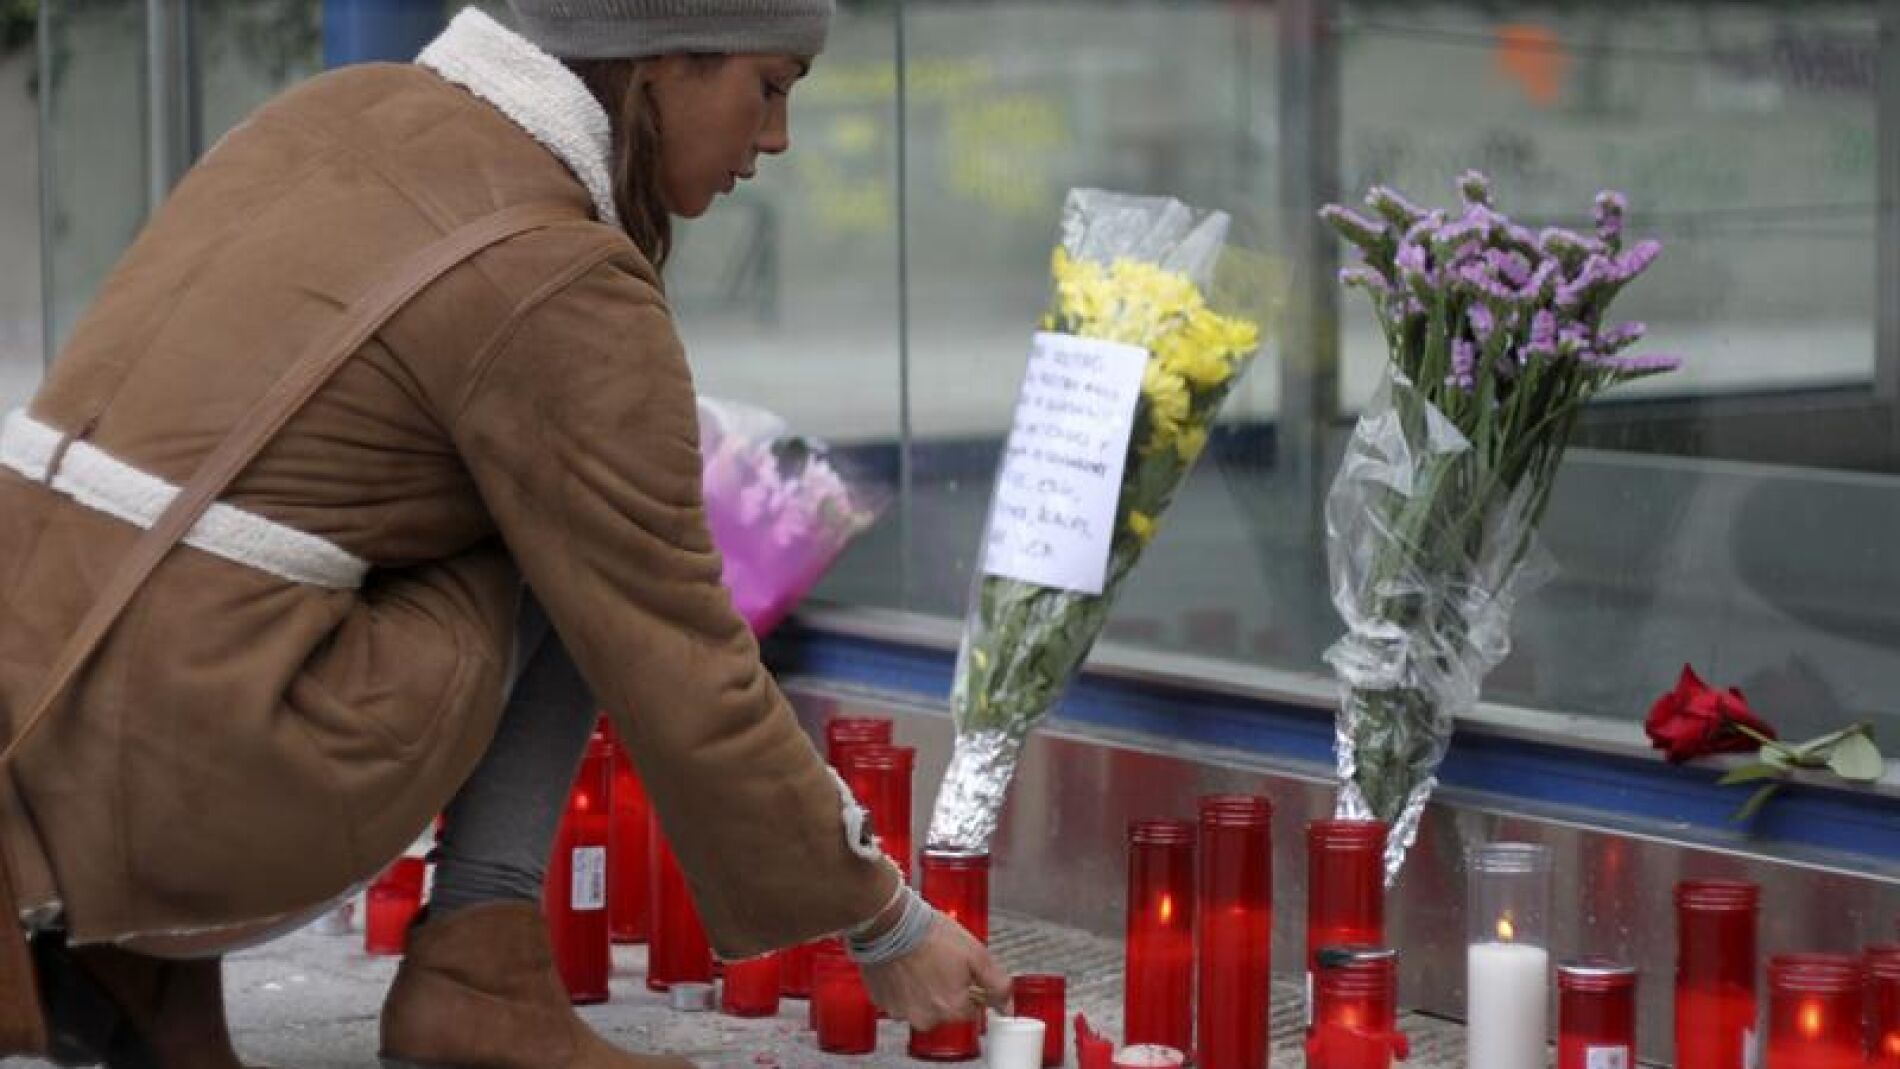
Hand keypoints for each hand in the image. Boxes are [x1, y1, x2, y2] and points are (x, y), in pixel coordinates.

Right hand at [857, 913, 1011, 1030]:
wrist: (889, 923)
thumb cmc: (929, 934)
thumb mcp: (976, 954)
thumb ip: (996, 984)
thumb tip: (1007, 1006)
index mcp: (952, 1008)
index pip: (973, 1009)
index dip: (970, 986)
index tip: (961, 970)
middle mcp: (926, 1018)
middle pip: (946, 1009)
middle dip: (946, 989)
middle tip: (940, 962)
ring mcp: (900, 1012)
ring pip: (921, 1006)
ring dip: (922, 989)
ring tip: (920, 961)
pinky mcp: (881, 1002)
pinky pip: (898, 1000)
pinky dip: (902, 987)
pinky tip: (904, 966)